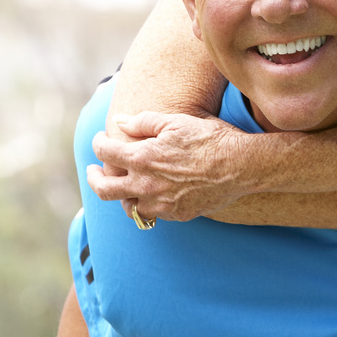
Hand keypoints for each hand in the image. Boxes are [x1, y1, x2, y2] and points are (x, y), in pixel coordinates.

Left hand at [87, 112, 249, 221]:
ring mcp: (161, 204)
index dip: (99, 143)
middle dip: (93, 178)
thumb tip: (119, 122)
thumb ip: (143, 122)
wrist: (242, 166)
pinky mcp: (177, 214)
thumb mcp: (176, 122)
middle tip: (93, 171)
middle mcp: (146, 185)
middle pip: (104, 189)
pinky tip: (154, 194)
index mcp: (142, 158)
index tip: (101, 139)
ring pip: (128, 206)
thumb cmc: (211, 139)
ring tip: (125, 187)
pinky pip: (154, 214)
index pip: (105, 152)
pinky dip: (148, 204)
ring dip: (123, 195)